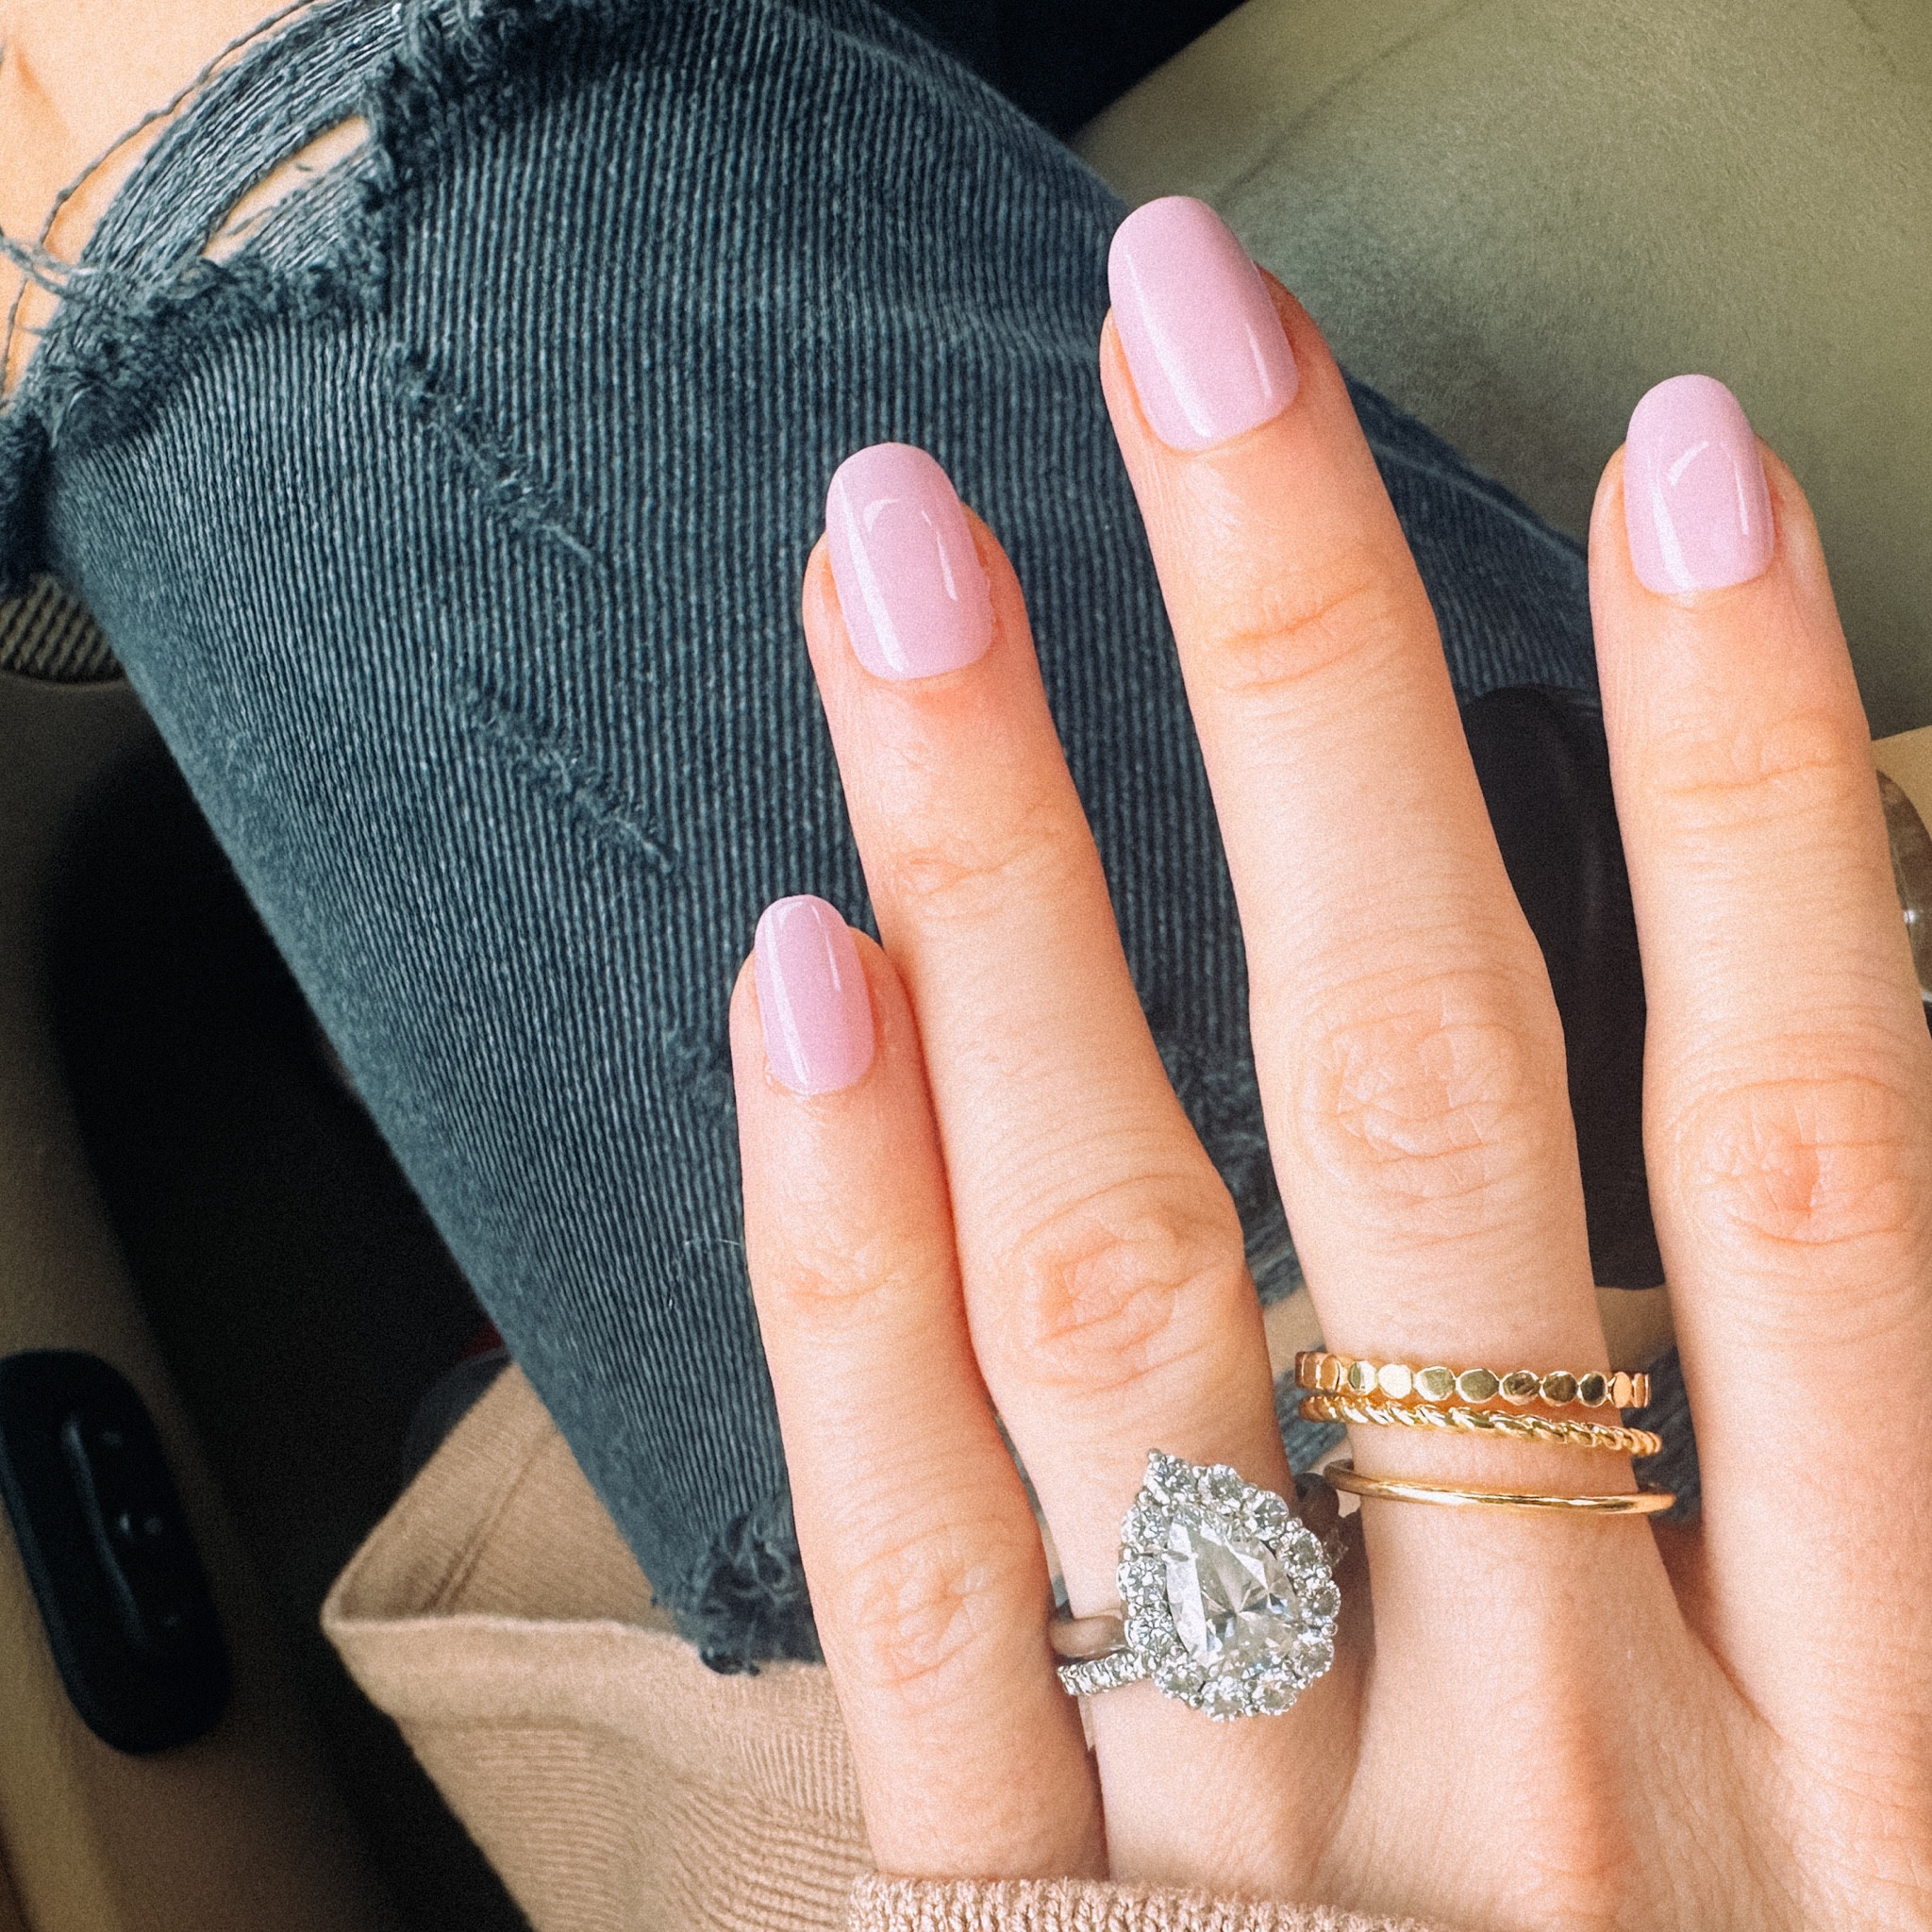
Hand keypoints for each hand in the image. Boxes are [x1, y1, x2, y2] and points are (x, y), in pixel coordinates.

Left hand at [727, 198, 1931, 1928]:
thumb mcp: (1894, 1867)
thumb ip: (1836, 1535)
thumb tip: (1831, 1166)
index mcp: (1853, 1761)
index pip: (1825, 1162)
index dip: (1775, 790)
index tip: (1698, 483)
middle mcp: (1546, 1757)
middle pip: (1420, 1100)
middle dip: (1307, 686)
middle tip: (1183, 354)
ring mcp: (1256, 1847)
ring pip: (1117, 1267)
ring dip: (1006, 876)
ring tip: (910, 561)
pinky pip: (917, 1556)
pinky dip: (849, 1254)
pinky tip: (807, 975)